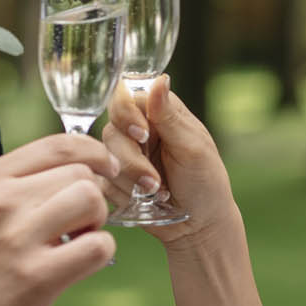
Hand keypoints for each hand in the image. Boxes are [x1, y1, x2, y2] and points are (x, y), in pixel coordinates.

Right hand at [0, 133, 117, 305]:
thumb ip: (21, 183)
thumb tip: (83, 166)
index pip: (59, 144)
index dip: (95, 153)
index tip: (107, 168)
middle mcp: (2, 201)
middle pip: (82, 174)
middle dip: (92, 198)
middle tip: (76, 224)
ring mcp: (18, 238)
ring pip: (92, 200)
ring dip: (96, 222)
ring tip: (75, 241)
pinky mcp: (37, 276)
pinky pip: (98, 246)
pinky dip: (99, 253)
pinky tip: (77, 263)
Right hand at [103, 77, 236, 246]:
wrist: (200, 226)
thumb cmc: (205, 182)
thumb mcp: (193, 148)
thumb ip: (170, 116)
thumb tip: (160, 79)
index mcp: (158, 114)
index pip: (126, 98)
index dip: (127, 115)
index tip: (143, 135)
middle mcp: (137, 131)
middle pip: (112, 130)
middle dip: (131, 159)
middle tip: (155, 180)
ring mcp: (123, 156)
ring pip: (103, 158)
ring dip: (129, 180)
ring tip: (157, 193)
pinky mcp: (112, 181)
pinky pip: (100, 182)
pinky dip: (122, 194)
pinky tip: (143, 201)